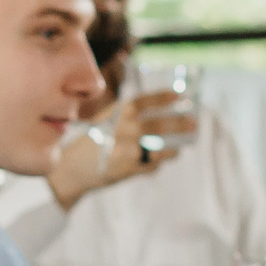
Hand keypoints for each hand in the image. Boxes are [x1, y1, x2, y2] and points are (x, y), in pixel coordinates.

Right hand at [51, 92, 188, 209]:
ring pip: (161, 148)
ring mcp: (127, 150)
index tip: (180, 96)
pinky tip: (154, 161)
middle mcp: (123, 129)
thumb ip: (129, 115)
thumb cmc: (93, 142)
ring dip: (173, 148)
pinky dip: (155, 164)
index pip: (145, 101)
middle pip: (159, 125)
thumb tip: (164, 110)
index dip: (164, 97)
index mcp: (117, 114)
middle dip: (180, 124)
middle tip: (193, 123)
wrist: (72, 169)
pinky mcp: (129, 169)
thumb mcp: (106, 121)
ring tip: (178, 147)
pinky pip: (152, 165)